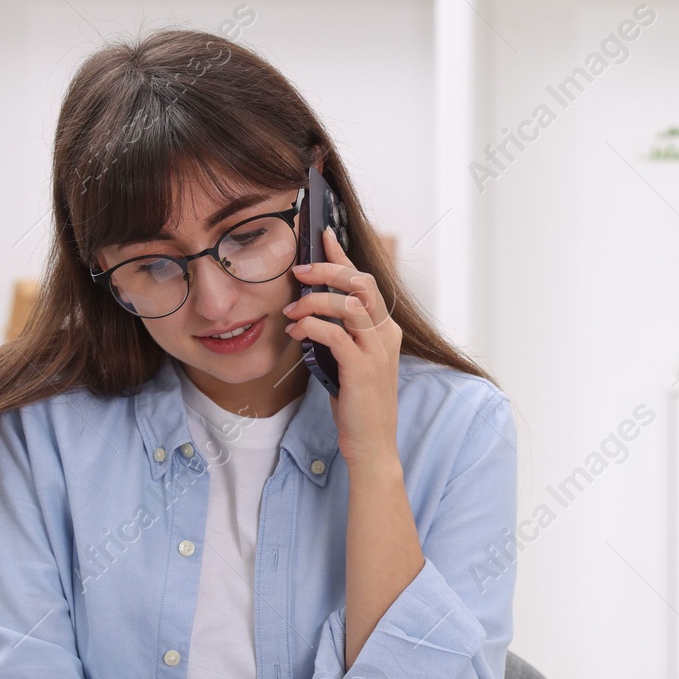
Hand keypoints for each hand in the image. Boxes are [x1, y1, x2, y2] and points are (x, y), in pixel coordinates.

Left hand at [282, 226, 403, 470]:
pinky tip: (295, 332)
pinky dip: (310, 327)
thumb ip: (340, 333)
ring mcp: (377, 351)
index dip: (344, 255)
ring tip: (292, 310)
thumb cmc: (357, 403)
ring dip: (313, 301)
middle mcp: (386, 335)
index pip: (366, 282)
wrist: (372, 444)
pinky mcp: (362, 368)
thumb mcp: (351, 360)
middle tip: (299, 270)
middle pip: (361, 283)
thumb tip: (309, 307)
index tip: (324, 234)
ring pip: (347, 304)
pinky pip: (333, 334)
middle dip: (328, 270)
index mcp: (386, 330)